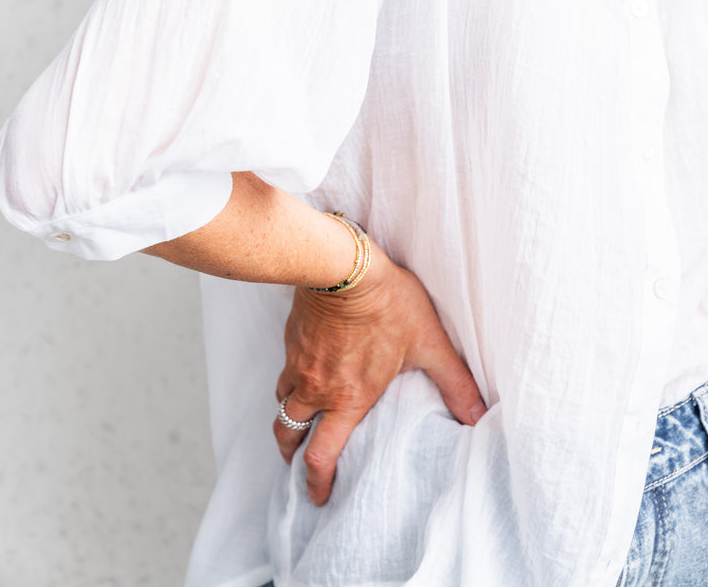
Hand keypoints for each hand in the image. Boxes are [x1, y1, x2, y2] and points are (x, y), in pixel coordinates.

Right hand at [273, 244, 485, 505]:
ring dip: (288, 418)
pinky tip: (303, 370)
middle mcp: (316, 387)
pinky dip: (288, 381)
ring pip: (282, 401)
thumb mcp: (429, 343)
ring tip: (298, 421)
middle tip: (296, 463)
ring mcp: (299, 362)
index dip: (315, 482)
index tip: (317, 495)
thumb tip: (478, 417)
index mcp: (347, 399)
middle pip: (287, 434)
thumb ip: (454, 383)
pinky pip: (284, 369)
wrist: (343, 266)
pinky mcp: (292, 337)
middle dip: (290, 455)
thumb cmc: (387, 303)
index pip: (321, 456)